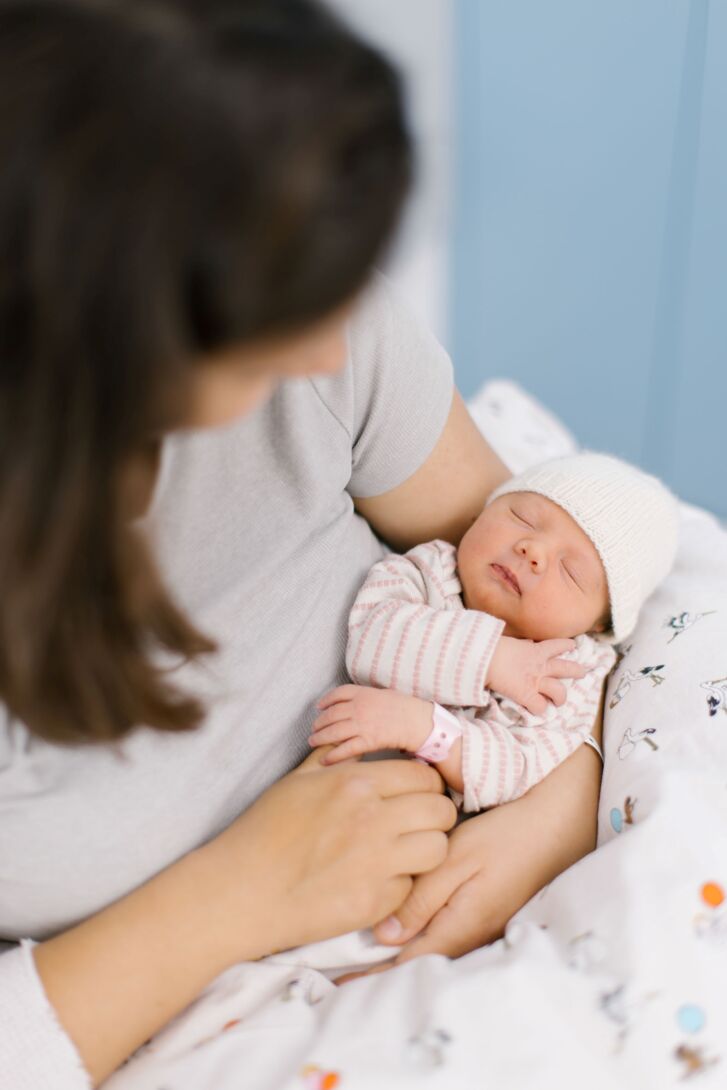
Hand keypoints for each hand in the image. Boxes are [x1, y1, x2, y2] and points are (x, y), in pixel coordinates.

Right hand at [193, 746, 456, 962]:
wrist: (241, 890)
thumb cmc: (263, 831)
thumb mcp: (297, 780)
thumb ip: (335, 759)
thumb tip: (360, 743)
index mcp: (356, 783)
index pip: (423, 775)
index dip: (424, 785)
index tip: (414, 795)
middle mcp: (374, 819)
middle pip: (441, 811)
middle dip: (434, 816)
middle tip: (416, 824)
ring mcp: (377, 863)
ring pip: (438, 849)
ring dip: (426, 850)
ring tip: (404, 853)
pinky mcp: (374, 902)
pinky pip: (411, 887)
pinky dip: (399, 885)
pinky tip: (376, 882)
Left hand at [309, 684, 433, 762]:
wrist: (419, 721)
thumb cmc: (405, 707)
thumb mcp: (384, 693)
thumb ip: (367, 696)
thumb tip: (356, 700)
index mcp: (364, 693)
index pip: (337, 694)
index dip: (325, 701)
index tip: (319, 707)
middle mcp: (359, 708)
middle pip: (331, 715)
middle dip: (319, 723)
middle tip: (313, 729)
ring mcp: (363, 724)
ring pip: (334, 732)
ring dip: (320, 738)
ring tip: (313, 742)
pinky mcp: (368, 741)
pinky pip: (346, 749)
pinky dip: (333, 755)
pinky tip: (325, 760)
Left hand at [335, 734, 602, 984]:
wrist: (555, 824)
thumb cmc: (505, 835)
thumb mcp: (457, 860)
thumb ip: (421, 898)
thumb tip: (384, 937)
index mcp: (459, 926)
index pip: (407, 963)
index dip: (372, 975)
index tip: (340, 983)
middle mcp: (470, 936)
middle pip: (419, 960)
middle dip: (382, 967)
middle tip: (345, 970)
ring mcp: (482, 927)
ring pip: (433, 947)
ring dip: (403, 951)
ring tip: (366, 951)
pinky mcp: (488, 913)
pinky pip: (447, 932)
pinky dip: (422, 934)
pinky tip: (408, 924)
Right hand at [486, 635, 586, 714]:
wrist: (484, 658)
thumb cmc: (493, 646)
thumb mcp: (512, 642)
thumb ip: (523, 645)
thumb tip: (527, 644)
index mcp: (536, 650)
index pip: (557, 645)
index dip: (566, 646)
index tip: (573, 646)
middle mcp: (541, 666)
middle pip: (566, 668)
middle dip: (577, 671)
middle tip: (583, 673)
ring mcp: (536, 682)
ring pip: (559, 691)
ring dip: (561, 697)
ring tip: (559, 702)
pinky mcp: (527, 696)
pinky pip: (540, 708)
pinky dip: (539, 710)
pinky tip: (537, 711)